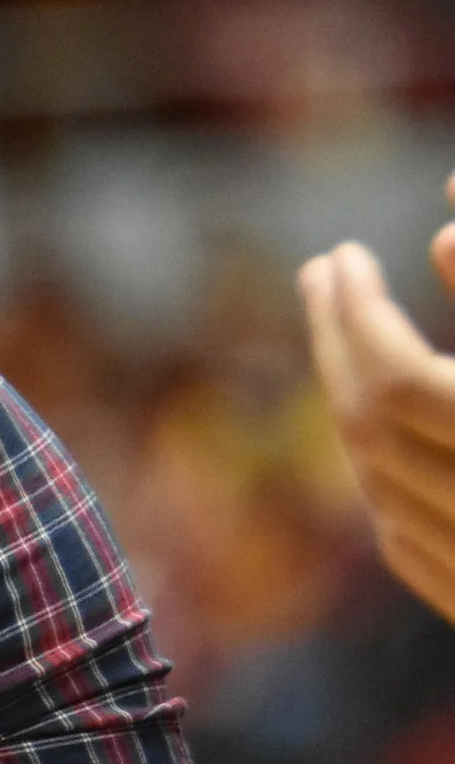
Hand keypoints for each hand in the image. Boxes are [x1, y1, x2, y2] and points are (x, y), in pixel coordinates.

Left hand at [301, 201, 454, 622]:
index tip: (344, 253)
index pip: (394, 378)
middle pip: (368, 426)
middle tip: (325, 272)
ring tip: (346, 338)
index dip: (356, 313)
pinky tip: (381, 441)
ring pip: (378, 486)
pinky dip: (384, 479)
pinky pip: (407, 541)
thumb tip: (437, 222)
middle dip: (337, 340)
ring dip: (351, 404)